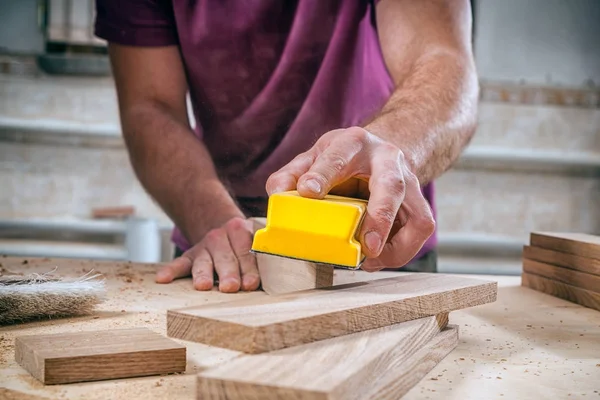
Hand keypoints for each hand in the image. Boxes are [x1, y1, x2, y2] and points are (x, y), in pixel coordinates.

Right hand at [155, 217, 260, 291]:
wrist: (222, 228)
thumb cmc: (245, 244)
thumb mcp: (255, 241)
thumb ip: (263, 257)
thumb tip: (280, 278)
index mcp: (240, 232)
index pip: (246, 252)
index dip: (250, 269)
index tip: (252, 284)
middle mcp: (220, 238)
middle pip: (226, 258)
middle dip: (229, 273)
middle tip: (231, 287)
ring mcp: (203, 247)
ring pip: (203, 262)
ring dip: (203, 274)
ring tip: (203, 286)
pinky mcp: (189, 256)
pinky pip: (179, 264)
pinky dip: (170, 271)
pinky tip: (162, 279)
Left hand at [265, 127, 434, 271]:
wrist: (379, 153)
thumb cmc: (342, 158)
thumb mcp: (313, 157)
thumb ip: (291, 175)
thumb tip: (278, 195)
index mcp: (354, 143)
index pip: (338, 156)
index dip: (322, 174)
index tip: (307, 191)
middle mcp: (388, 160)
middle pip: (391, 186)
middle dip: (380, 216)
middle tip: (367, 245)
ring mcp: (409, 182)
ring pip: (418, 215)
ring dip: (397, 245)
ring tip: (371, 259)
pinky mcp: (418, 204)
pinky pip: (420, 232)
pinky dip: (401, 252)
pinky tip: (377, 259)